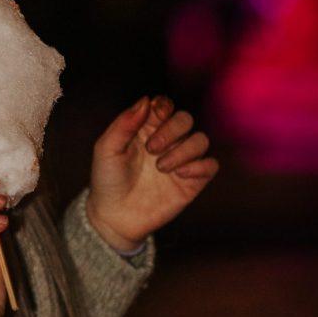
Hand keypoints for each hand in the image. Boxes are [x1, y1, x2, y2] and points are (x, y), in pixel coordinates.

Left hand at [88, 95, 219, 251]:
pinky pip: (211, 165)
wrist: (114, 216)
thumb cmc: (107, 180)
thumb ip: (124, 123)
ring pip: (201, 140)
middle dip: (172, 129)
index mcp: (145, 128)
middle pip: (185, 119)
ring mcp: (180, 161)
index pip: (164, 106)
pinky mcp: (192, 182)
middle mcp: (166, 142)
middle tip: (151, 149)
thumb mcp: (106, 148)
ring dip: (184, 150)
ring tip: (161, 167)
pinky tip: (179, 175)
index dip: (164, 105)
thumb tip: (146, 99)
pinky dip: (199, 166)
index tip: (156, 114)